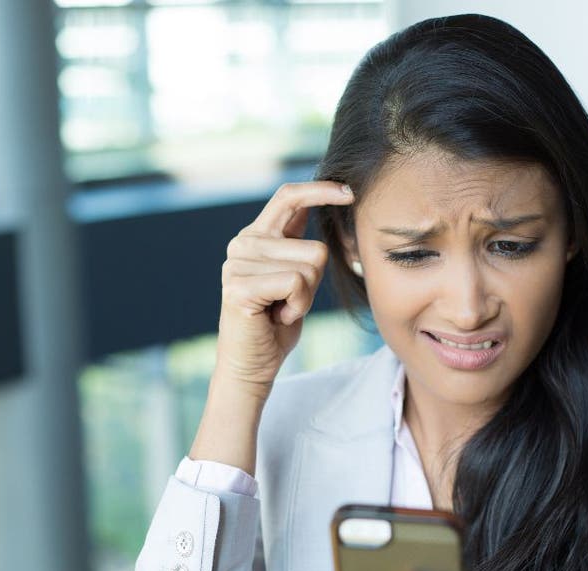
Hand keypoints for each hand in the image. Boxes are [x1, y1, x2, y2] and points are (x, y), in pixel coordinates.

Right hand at [213, 180, 353, 397]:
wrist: (251, 363)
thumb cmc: (277, 322)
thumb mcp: (294, 275)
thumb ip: (299, 244)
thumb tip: (322, 203)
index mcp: (257, 235)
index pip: (288, 196)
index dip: (320, 190)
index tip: (349, 192)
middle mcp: (243, 243)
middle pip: (315, 247)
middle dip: (315, 282)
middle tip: (288, 302)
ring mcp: (237, 263)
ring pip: (309, 267)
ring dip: (305, 297)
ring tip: (280, 309)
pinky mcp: (239, 286)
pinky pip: (296, 283)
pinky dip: (297, 306)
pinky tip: (276, 316)